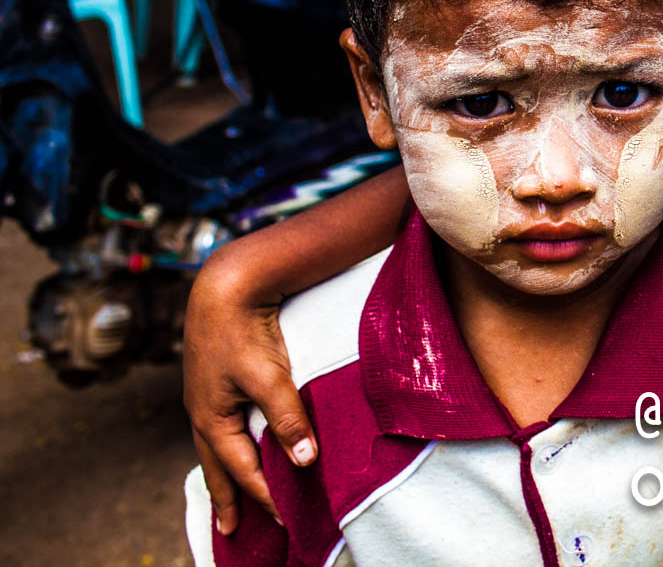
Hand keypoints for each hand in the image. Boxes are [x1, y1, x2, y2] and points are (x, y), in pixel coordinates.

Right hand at [183, 251, 315, 534]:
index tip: (284, 519)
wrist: (224, 286)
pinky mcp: (215, 381)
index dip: (263, 495)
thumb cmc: (243, 332)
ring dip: (225, 474)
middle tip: (232, 530)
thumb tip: (304, 461)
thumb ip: (287, 418)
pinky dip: (228, 445)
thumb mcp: (268, 377)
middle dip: (228, 498)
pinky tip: (235, 444)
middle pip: (218, 467)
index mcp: (212, 419)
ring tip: (230, 496)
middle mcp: (203, 413)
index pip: (242, 470)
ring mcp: (206, 397)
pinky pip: (221, 425)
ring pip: (216, 447)